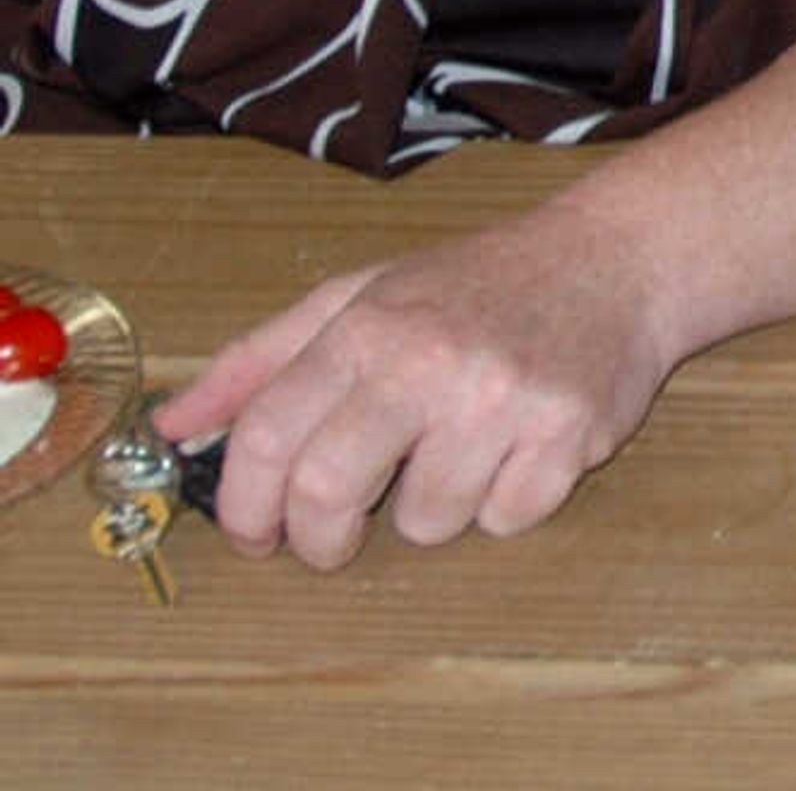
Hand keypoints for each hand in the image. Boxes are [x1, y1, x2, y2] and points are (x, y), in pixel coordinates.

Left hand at [152, 207, 676, 569]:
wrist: (617, 262)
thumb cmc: (477, 286)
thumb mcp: (360, 297)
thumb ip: (261, 361)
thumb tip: (171, 426)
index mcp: (367, 330)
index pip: (264, 439)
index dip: (243, 506)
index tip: (255, 532)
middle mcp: (431, 363)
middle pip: (330, 495)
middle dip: (319, 539)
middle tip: (332, 538)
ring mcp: (505, 402)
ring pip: (427, 522)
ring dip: (432, 510)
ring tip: (457, 457)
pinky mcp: (572, 435)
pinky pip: (508, 520)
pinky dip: (506, 502)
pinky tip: (517, 452)